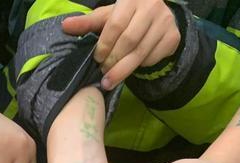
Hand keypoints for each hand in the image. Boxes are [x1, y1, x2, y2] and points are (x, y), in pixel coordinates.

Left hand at [62, 0, 180, 89]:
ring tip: (111, 79)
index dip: (104, 44)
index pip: (116, 25)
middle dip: (113, 60)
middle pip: (129, 41)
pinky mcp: (173, 37)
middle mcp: (152, 7)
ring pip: (141, 52)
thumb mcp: (107, 16)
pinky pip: (153, 57)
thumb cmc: (126, 16)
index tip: (97, 58)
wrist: (157, 17)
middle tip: (103, 72)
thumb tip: (65, 26)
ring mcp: (165, 22)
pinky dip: (140, 66)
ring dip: (123, 69)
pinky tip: (130, 67)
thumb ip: (87, 22)